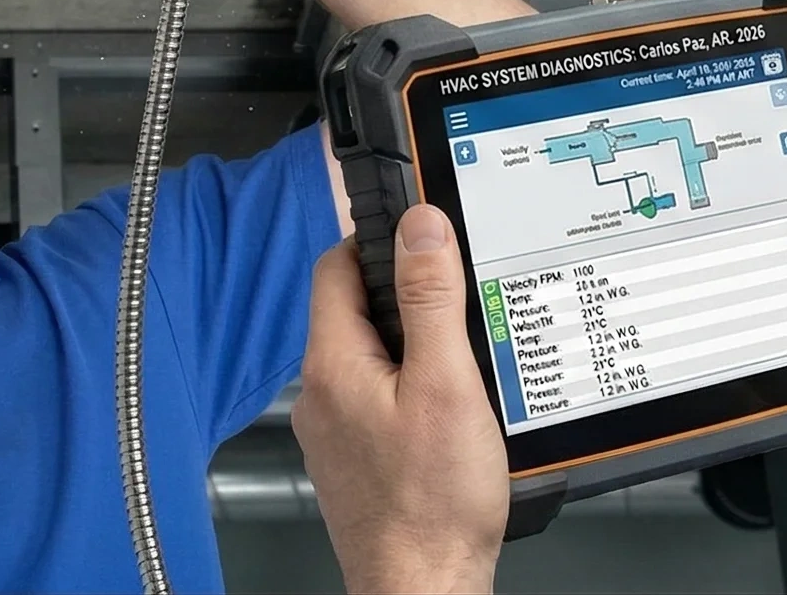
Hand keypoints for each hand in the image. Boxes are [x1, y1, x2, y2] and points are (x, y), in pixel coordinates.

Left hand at [293, 206, 506, 594]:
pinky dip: (413, 387)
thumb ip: (431, 300)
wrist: (423, 587)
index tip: (421, 236)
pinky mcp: (356, 457)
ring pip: (370, 356)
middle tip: (458, 295)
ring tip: (465, 355)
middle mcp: (321, 393)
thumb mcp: (446, 383)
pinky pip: (379, 397)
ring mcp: (335, 428)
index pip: (336, 266)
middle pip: (354, 310)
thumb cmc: (433, 504)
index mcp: (332, 363)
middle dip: (405, 294)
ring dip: (413, 344)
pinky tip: (453, 407)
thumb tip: (420, 228)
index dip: (379, 240)